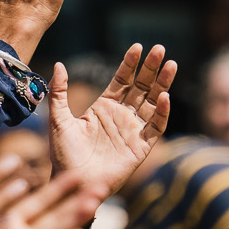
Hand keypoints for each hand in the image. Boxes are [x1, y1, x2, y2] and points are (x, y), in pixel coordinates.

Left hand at [50, 45, 175, 198]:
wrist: (74, 182)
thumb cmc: (63, 155)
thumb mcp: (58, 119)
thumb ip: (58, 92)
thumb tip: (58, 64)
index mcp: (103, 107)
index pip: (121, 80)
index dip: (130, 64)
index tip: (137, 47)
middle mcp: (121, 116)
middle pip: (141, 87)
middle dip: (151, 68)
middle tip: (160, 49)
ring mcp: (133, 130)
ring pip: (152, 102)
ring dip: (162, 84)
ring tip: (171, 64)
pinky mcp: (141, 147)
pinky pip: (155, 127)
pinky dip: (161, 113)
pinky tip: (163, 97)